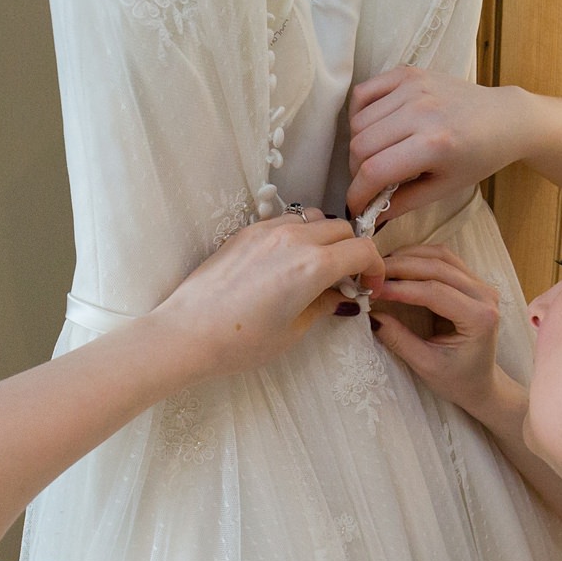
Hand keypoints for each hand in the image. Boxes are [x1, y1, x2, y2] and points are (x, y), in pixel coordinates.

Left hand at [143, 211, 383, 382]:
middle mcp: (294, 239)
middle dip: (352, 252)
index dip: (375, 268)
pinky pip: (285, 221)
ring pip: (313, 218)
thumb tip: (340, 296)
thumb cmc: (240, 342)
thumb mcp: (293, 331)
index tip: (369, 287)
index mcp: (313, 266)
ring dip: (325, 238)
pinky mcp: (246, 232)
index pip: (363, 249)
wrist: (186, 333)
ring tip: (317, 266)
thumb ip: (324, 305)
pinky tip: (286, 262)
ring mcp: (267, 231)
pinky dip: (298, 234)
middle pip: (342, 229)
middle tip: (346, 279)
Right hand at [346, 67, 538, 222]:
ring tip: (375, 157)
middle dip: (356, 172)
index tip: (355, 207)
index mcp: (434, 144)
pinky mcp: (408, 73)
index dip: (357, 194)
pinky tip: (374, 129)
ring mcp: (413, 88)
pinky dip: (360, 114)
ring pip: (357, 121)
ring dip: (358, 145)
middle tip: (368, 183)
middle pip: (360, 146)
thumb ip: (403, 203)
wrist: (504, 118)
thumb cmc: (479, 156)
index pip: (373, 171)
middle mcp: (421, 111)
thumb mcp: (445, 187)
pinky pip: (364, 93)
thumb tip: (369, 217)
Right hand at [371, 244, 510, 417]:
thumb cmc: (457, 379)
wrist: (480, 384)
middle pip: (439, 266)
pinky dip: (419, 258)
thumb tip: (370, 315)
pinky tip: (398, 265)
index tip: (373, 290)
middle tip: (370, 274)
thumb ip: (399, 339)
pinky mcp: (473, 282)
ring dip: (409, 257)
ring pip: (442, 256)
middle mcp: (485, 296)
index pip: (436, 292)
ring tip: (380, 268)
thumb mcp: (425, 365)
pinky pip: (445, 260)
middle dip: (401, 267)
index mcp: (480, 318)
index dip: (401, 288)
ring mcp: (482, 285)